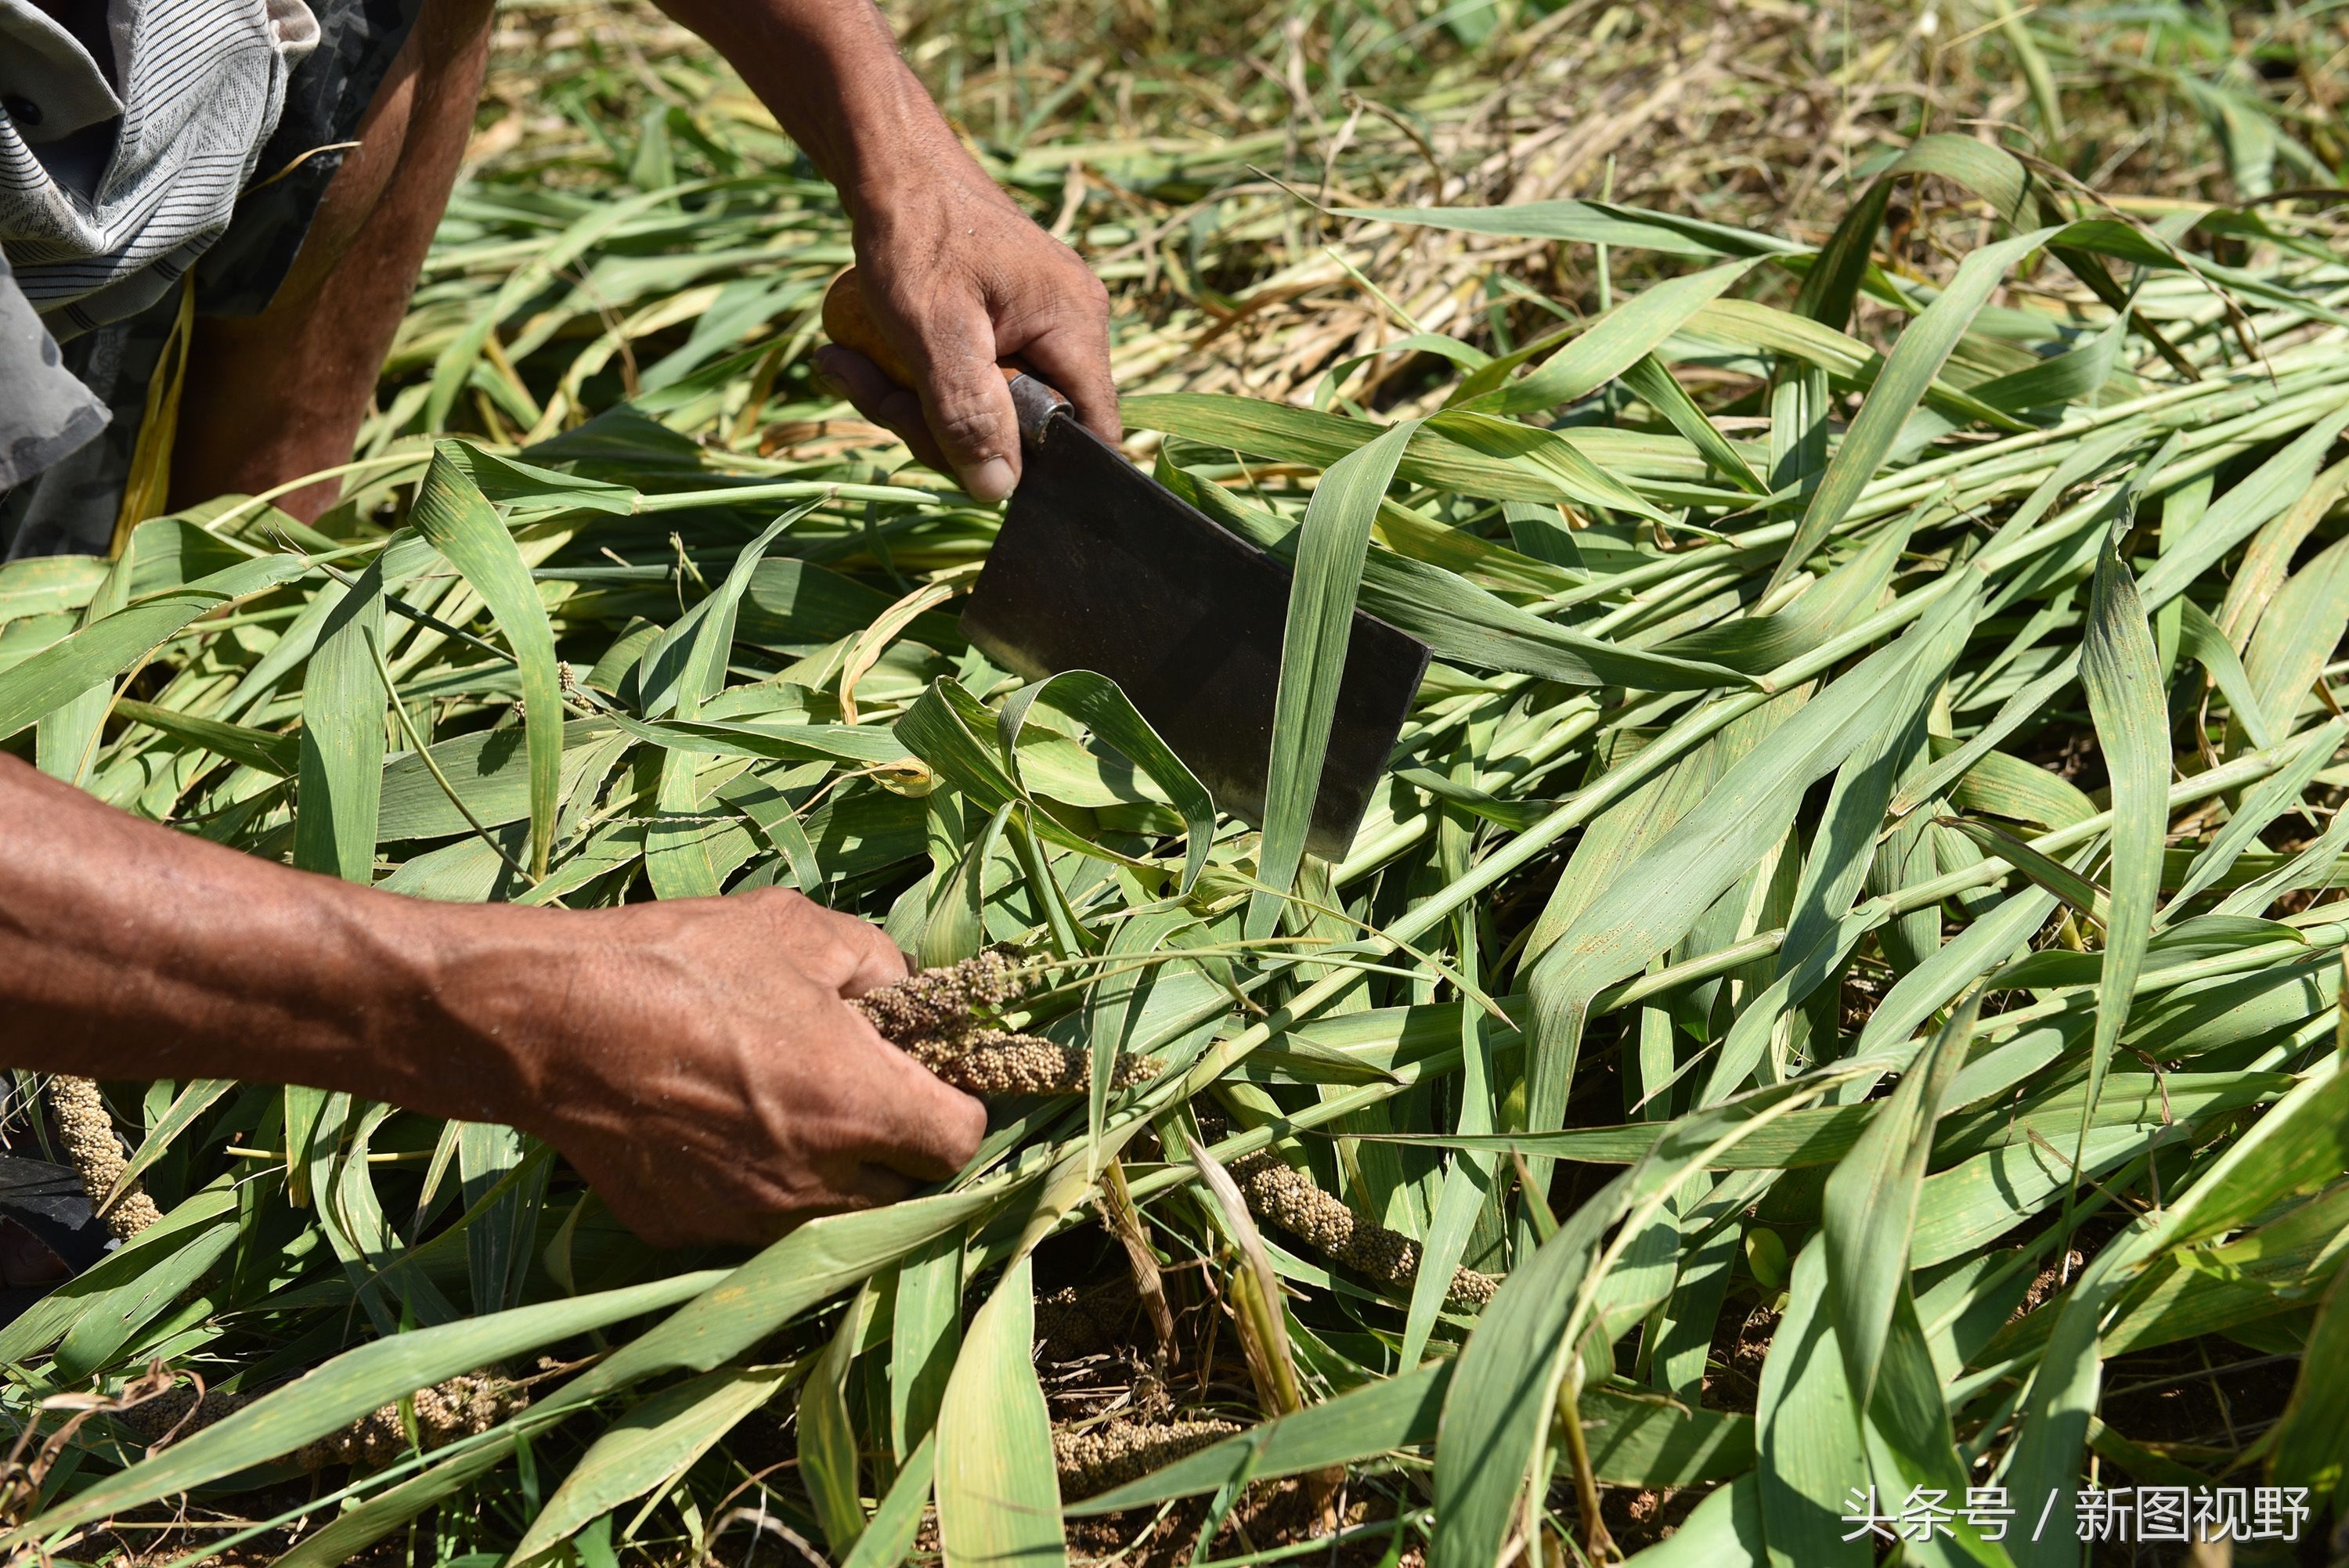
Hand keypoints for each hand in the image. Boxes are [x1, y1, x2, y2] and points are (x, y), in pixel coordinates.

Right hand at [499, 889, 988, 1247]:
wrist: (551, 1022)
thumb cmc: (683, 964)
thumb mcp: (799, 930)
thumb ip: (878, 964)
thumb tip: (908, 995)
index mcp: (861, 1106)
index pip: (960, 1141)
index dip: (956, 1104)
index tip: (931, 1075)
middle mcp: (818, 1182)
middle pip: (904, 1191)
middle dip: (899, 1145)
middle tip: (864, 1089)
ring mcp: (751, 1219)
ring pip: (830, 1217)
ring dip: (833, 1174)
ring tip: (789, 1107)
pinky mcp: (690, 1233)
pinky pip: (753, 1221)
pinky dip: (756, 1185)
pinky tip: (721, 1129)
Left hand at [813, 153, 1115, 502]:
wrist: (887, 161)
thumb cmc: (913, 231)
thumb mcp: (933, 329)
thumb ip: (968, 411)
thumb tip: (999, 490)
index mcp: (1075, 327)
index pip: (1092, 433)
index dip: (1040, 469)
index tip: (970, 466)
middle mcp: (1070, 328)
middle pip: (1023, 430)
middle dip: (940, 429)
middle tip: (874, 391)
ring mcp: (1035, 326)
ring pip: (984, 409)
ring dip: (910, 405)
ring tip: (848, 361)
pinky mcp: (1001, 323)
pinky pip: (966, 380)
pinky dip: (912, 381)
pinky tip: (857, 356)